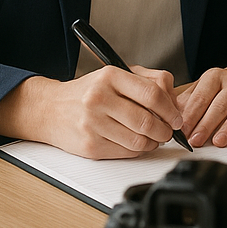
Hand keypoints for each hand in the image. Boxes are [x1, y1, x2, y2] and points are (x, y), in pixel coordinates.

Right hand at [0, 66, 183, 159]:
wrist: (49, 109)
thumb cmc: (89, 91)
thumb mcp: (116, 74)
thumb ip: (149, 80)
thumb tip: (175, 100)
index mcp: (110, 76)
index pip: (152, 93)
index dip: (171, 109)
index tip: (177, 117)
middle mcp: (99, 99)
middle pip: (147, 121)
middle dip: (165, 130)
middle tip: (169, 131)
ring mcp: (92, 124)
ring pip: (139, 141)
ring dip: (154, 143)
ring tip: (154, 137)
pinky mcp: (89, 146)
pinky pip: (126, 153)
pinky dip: (138, 150)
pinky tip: (136, 142)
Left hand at [176, 59, 226, 147]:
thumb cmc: (226, 86)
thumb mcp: (205, 86)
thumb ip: (189, 101)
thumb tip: (170, 118)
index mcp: (216, 76)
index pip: (201, 97)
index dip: (191, 115)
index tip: (181, 130)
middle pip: (220, 104)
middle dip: (206, 124)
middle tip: (195, 141)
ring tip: (219, 142)